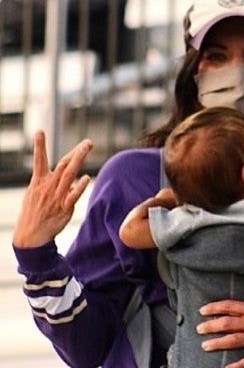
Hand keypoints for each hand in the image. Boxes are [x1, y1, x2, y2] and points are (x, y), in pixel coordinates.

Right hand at [13, 130, 92, 247]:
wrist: (30, 237)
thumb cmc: (35, 213)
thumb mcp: (36, 194)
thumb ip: (53, 184)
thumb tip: (73, 180)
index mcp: (39, 181)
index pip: (39, 160)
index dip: (39, 146)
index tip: (39, 131)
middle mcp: (48, 186)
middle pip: (64, 164)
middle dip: (77, 152)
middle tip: (88, 142)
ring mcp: (56, 197)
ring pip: (69, 175)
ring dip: (79, 160)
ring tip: (88, 148)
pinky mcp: (63, 208)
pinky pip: (72, 196)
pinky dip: (80, 186)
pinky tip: (87, 178)